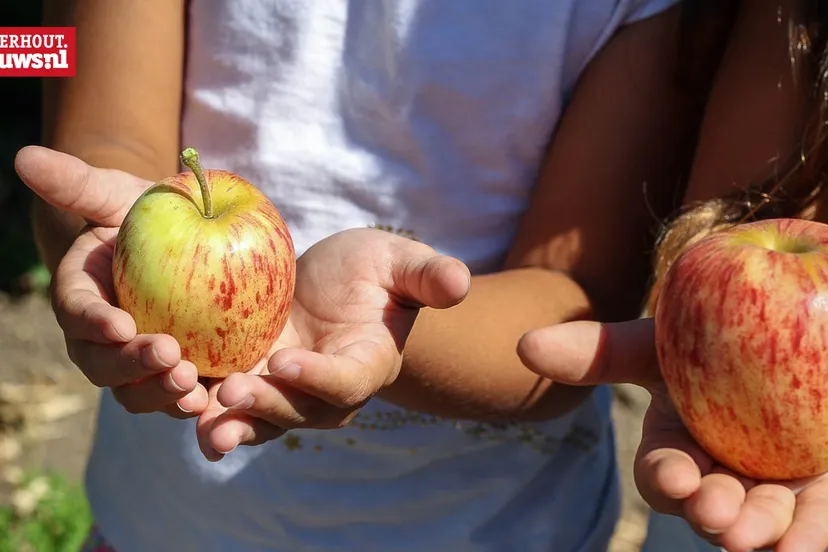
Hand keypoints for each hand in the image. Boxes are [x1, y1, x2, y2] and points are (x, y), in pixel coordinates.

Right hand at [15, 146, 207, 416]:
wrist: (186, 244)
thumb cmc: (149, 216)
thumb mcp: (121, 195)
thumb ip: (79, 184)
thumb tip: (25, 156)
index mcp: (83, 298)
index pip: (78, 313)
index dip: (94, 323)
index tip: (119, 325)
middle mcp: (104, 341)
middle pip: (105, 366)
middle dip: (132, 367)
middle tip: (170, 356)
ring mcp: (140, 365)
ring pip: (140, 393)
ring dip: (163, 394)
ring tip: (194, 389)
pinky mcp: (181, 375)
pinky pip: (181, 400)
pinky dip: (195, 410)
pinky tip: (220, 407)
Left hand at [197, 228, 470, 460]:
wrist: (336, 286)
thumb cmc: (374, 272)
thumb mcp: (400, 263)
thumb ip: (427, 275)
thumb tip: (459, 282)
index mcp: (367, 363)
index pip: (347, 381)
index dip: (319, 378)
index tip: (287, 361)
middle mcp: (327, 390)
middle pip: (298, 411)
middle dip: (267, 406)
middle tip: (232, 392)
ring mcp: (287, 391)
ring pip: (261, 419)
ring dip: (231, 424)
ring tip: (201, 423)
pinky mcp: (253, 380)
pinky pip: (230, 403)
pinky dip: (205, 407)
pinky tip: (176, 401)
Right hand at [518, 317, 827, 551]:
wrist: (782, 321)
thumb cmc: (708, 333)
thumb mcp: (655, 342)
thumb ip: (596, 350)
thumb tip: (523, 345)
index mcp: (678, 448)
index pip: (664, 473)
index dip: (667, 478)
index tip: (677, 476)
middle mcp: (721, 476)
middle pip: (711, 507)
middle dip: (711, 514)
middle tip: (717, 513)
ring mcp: (773, 488)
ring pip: (760, 524)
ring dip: (755, 533)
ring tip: (754, 534)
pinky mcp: (820, 493)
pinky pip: (814, 525)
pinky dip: (806, 540)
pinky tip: (800, 549)